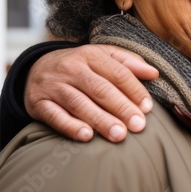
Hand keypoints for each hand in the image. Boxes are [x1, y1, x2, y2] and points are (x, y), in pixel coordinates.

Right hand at [24, 45, 158, 141]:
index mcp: (90, 55)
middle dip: (121, 108)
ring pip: (79, 104)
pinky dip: (70, 126)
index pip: (117, 73)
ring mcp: (54, 86)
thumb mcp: (102, 56)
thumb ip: (129, 62)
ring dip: (100, 120)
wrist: (36, 68)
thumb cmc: (80, 66)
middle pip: (100, 89)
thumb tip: (154, 73)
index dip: (134, 90)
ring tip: (119, 135)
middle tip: (138, 125)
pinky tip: (87, 136)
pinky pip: (55, 116)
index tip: (147, 108)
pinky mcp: (39, 103)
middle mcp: (71, 69)